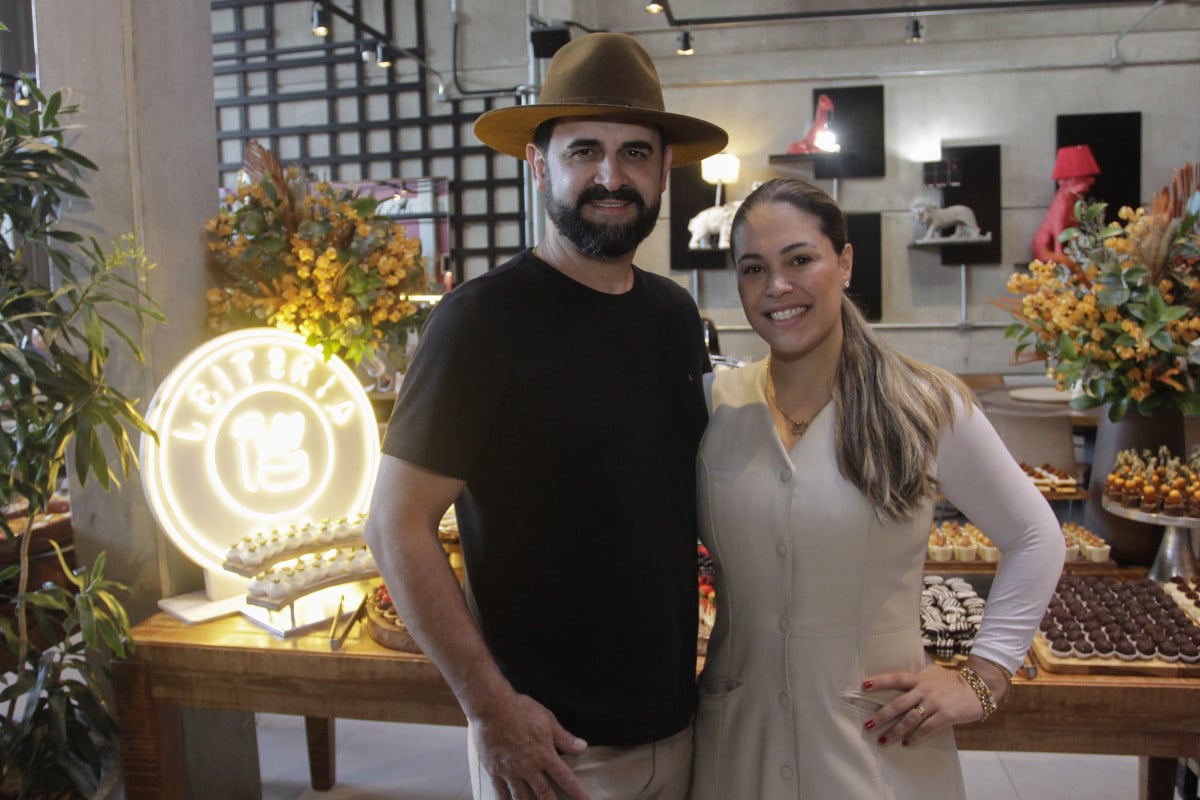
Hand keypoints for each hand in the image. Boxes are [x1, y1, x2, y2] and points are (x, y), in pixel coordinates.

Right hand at [471, 691, 589, 799]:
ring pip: (523, 798)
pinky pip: (501, 794)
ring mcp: (511, 771)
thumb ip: (564, 738)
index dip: (577, 793)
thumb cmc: (520, 710)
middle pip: (545, 795)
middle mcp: (529, 767)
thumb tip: (582, 747)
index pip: (566, 779)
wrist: (491, 706)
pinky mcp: (494, 771)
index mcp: (544, 754)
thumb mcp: (547, 720)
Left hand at [860, 663, 985, 747]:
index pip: (896, 678)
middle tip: (868, 725)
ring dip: (895, 731)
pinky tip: (906, 743)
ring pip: (910, 719)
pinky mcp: (946, 715)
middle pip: (898, 704)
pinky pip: (927, 729)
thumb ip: (917, 675)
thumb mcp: (933, 672)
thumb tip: (899, 674)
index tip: (864, 685)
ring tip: (883, 740)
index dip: (880, 681)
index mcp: (920, 678)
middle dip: (882, 716)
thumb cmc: (953, 681)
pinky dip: (915, 737)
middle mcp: (925, 690)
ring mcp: (935, 703)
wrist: (979, 687)